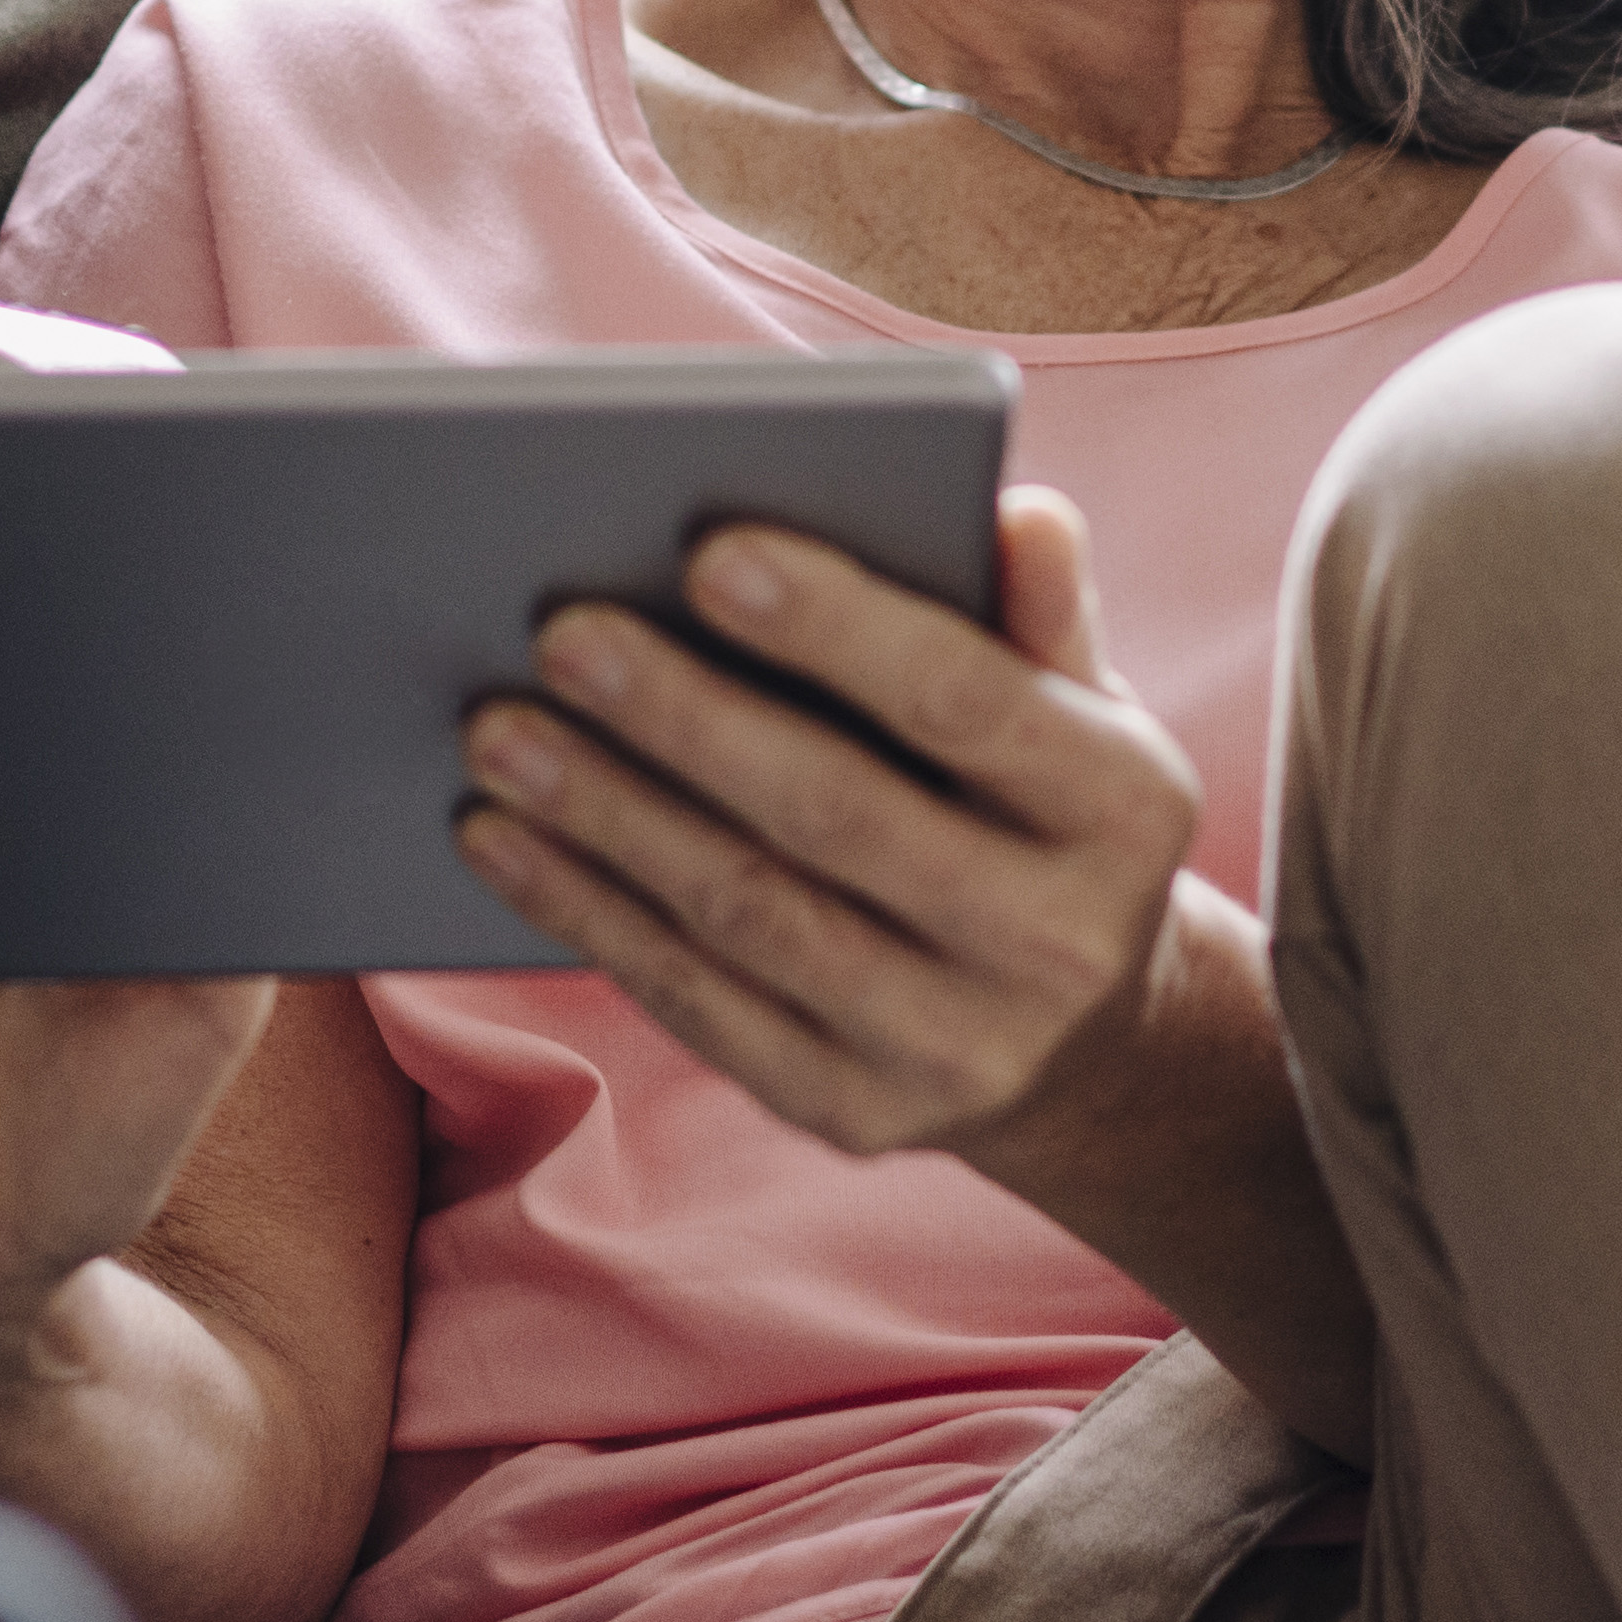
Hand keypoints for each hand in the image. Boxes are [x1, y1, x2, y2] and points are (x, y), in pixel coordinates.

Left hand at [451, 492, 1210, 1169]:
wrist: (1089, 1045)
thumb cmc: (1044, 814)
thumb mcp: (1082, 709)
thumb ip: (1039, 611)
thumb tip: (1016, 510)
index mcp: (1124, 807)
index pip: (966, 698)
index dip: (836, 627)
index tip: (709, 552)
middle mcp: (1055, 942)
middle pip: (837, 811)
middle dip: (684, 717)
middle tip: (559, 635)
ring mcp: (955, 1047)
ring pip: (750, 912)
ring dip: (607, 817)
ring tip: (497, 731)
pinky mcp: (854, 1112)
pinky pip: (700, 1004)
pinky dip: (590, 914)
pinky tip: (506, 841)